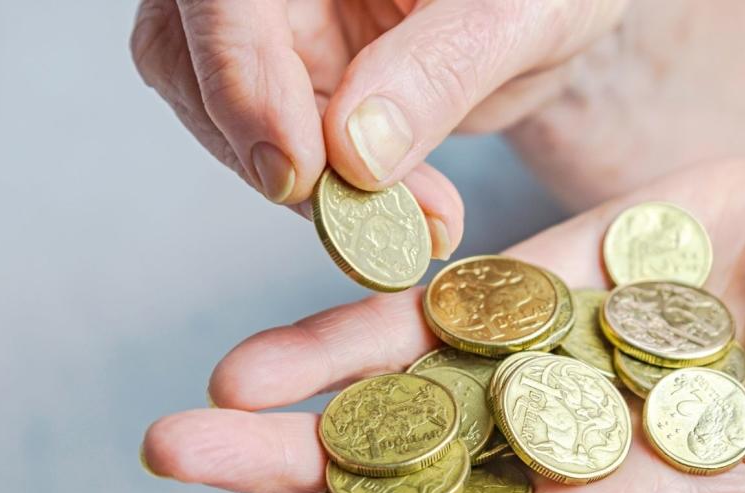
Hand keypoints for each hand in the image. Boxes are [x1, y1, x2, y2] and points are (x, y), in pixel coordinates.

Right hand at [129, 0, 627, 257]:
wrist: (555, 4)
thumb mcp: (524, 13)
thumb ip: (441, 71)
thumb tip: (354, 153)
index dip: (238, 74)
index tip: (297, 170)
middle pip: (189, 51)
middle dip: (266, 147)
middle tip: (361, 219)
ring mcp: (274, 17)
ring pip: (216, 109)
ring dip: (305, 185)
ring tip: (415, 220)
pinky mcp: (291, 72)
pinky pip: (274, 145)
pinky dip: (332, 196)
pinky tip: (406, 213)